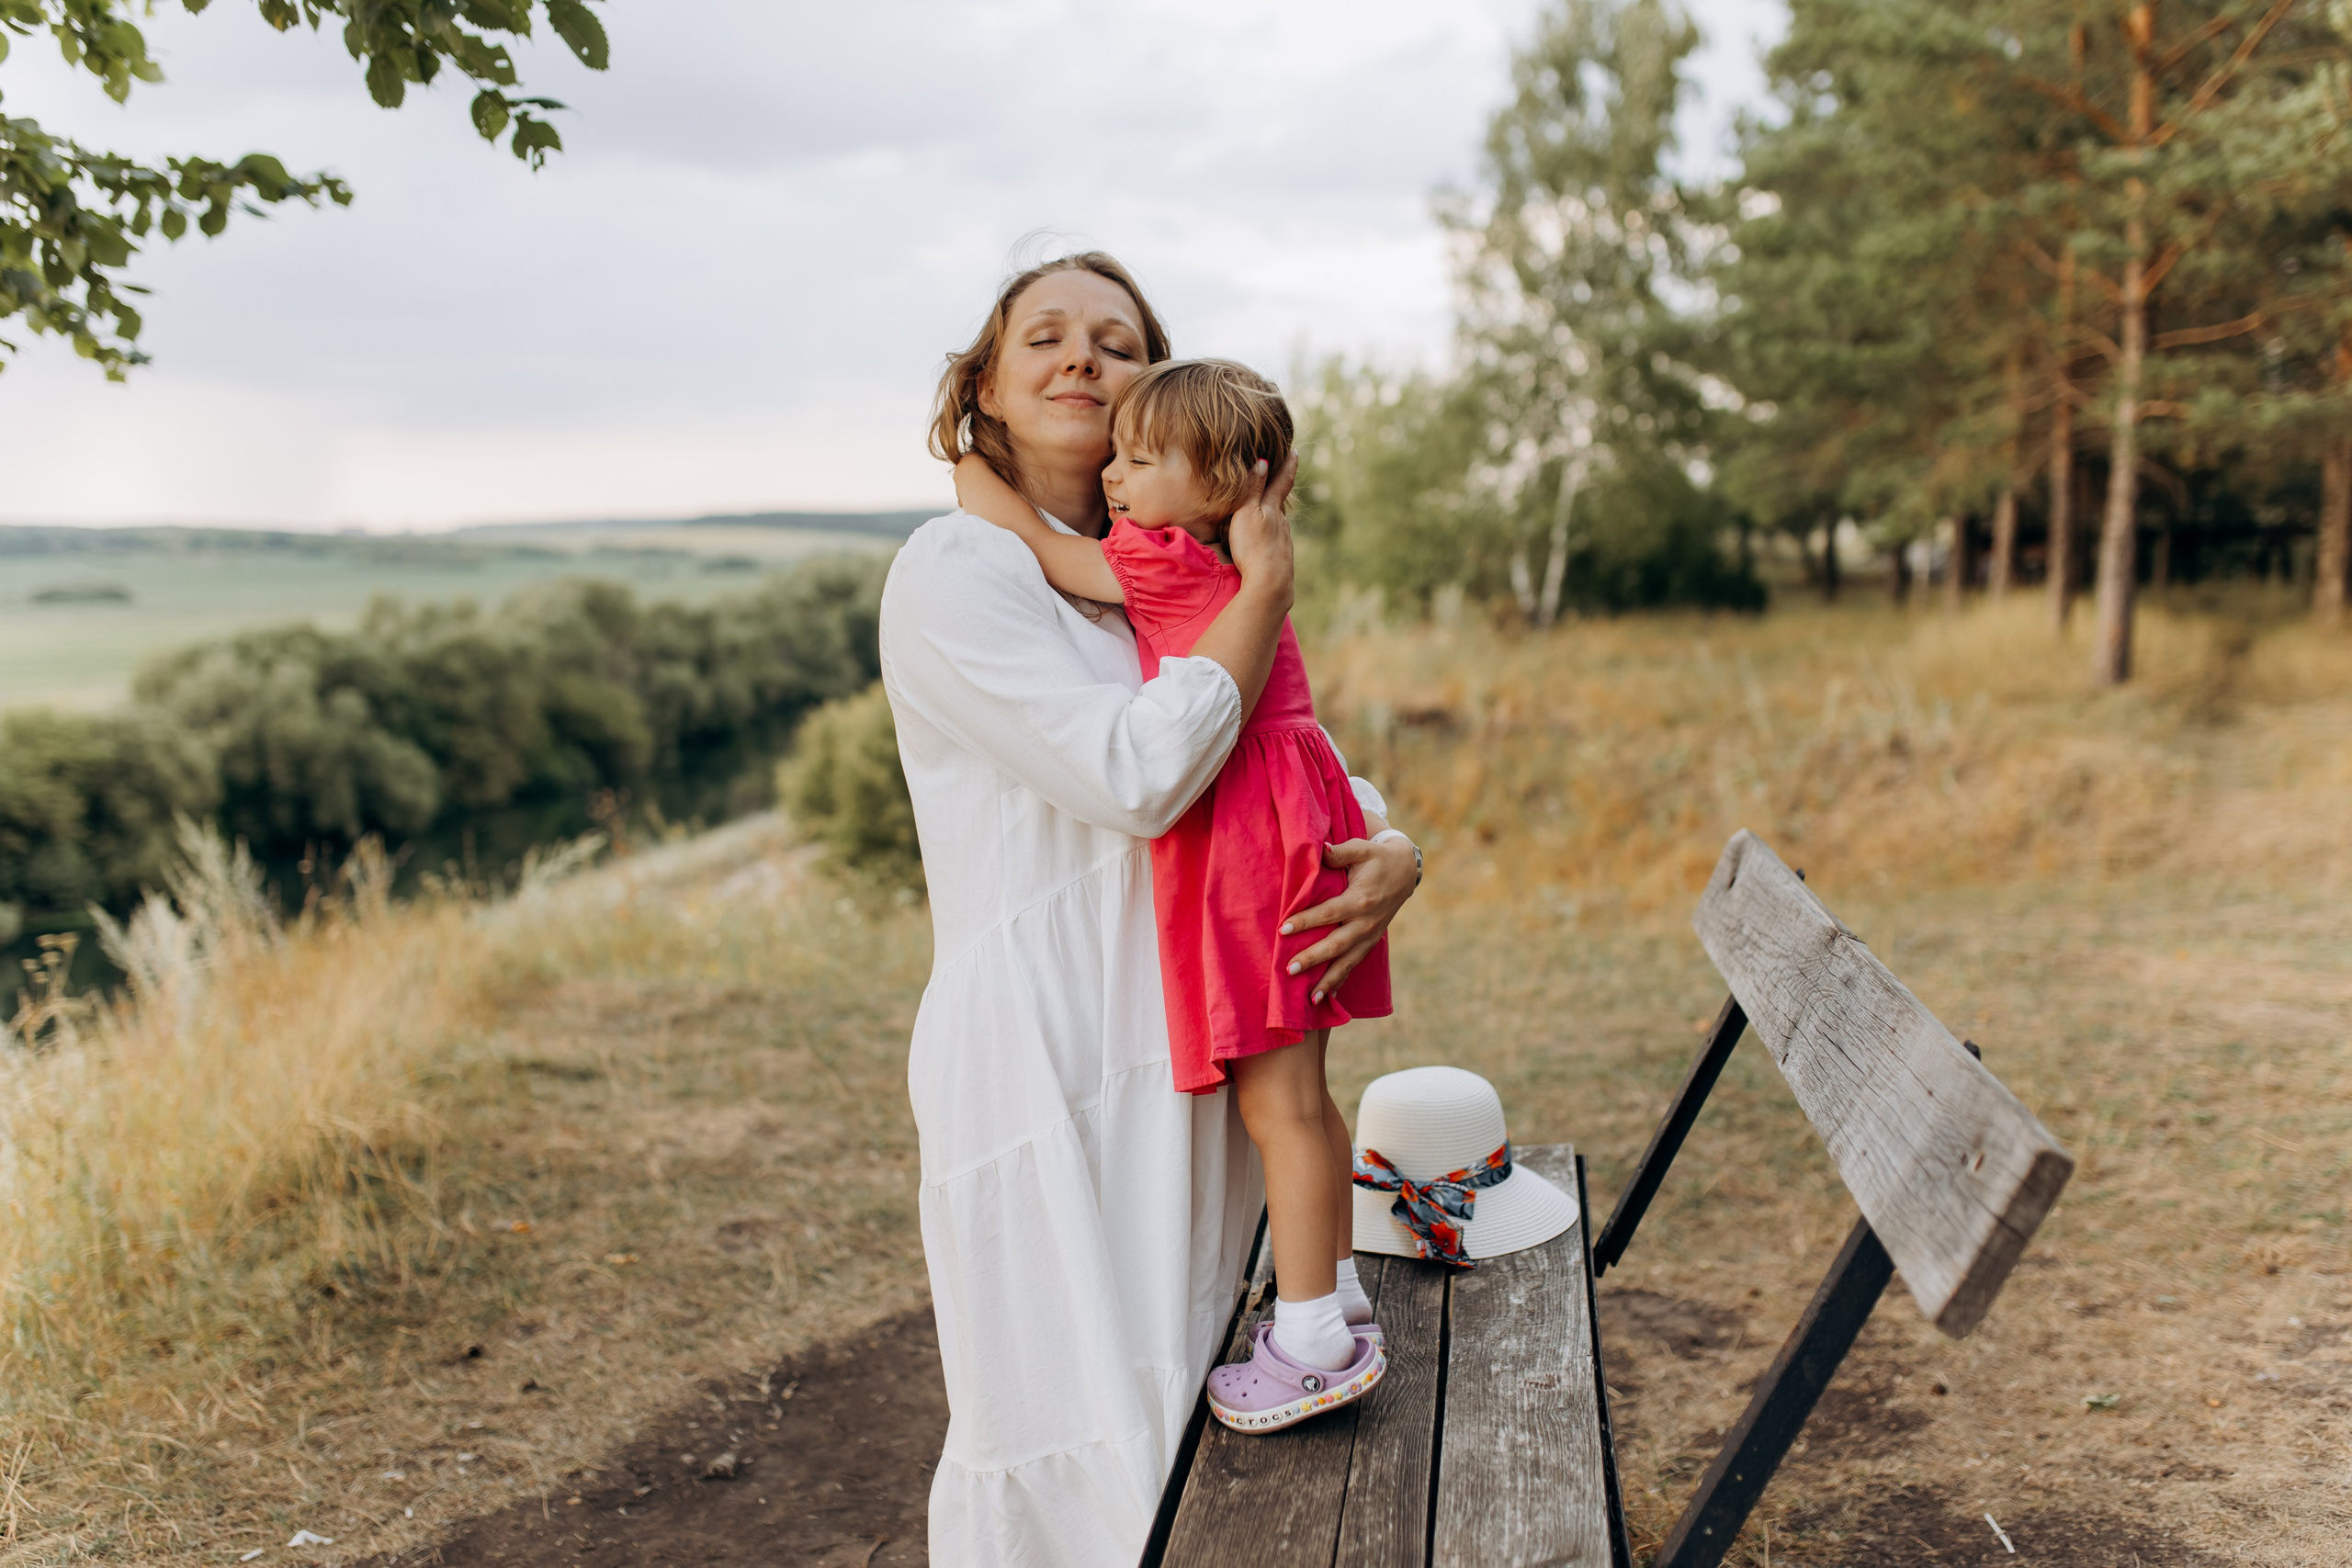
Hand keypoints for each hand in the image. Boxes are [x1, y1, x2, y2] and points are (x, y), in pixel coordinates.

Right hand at [1224, 453, 1296, 603]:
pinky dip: (1269, 536)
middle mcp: (1283, 523)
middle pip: (1279, 503)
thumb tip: (1263, 462)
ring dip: (1271, 516)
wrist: (1269, 584)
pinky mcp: (1281, 559)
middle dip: (1276, 491)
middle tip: (1275, 479)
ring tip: (1262, 513)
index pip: (1283, 481)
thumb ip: (1254, 489)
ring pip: (1277, 524)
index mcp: (1274, 508)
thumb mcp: (1247, 513)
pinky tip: (1263, 542)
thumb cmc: (1253, 547)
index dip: (1288, 465)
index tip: (1295, 451)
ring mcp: (1284, 542)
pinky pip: (1275, 541)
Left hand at [1280, 833, 1418, 1002]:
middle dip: (1313, 958)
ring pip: (1347, 961)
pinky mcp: (1371, 942)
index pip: (1328, 913)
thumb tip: (1321, 849)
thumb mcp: (1361, 849)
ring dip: (1328, 980)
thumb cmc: (1377, 858)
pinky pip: (1355, 964)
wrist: (1405, 871)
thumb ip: (1340, 852)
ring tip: (1310, 998)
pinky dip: (1341, 980)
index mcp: (1360, 899)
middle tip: (1289, 969)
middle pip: (1336, 944)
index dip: (1306, 921)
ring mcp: (1370, 935)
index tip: (1284, 929)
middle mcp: (1366, 922)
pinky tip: (1326, 996)